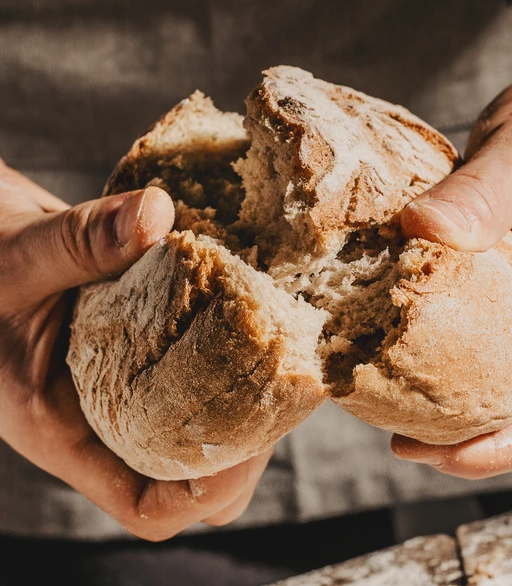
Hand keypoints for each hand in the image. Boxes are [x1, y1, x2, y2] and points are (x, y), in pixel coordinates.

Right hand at [0, 161, 271, 539]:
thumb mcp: (13, 259)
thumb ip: (76, 242)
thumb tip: (154, 216)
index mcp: (65, 428)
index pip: (148, 503)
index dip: (209, 490)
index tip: (256, 440)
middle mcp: (106, 414)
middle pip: (193, 470)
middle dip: (246, 442)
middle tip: (278, 381)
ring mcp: (129, 379)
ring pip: (203, 414)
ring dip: (246, 387)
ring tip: (276, 341)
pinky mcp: (146, 342)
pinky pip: (198, 359)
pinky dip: (230, 341)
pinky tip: (252, 302)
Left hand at [392, 0, 511, 476]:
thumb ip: (482, 193)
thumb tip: (416, 229)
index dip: (501, 451)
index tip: (432, 453)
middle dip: (466, 442)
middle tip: (397, 440)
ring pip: (508, 388)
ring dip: (454, 409)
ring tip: (390, 407)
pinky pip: (489, 348)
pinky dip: (448, 363)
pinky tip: (402, 352)